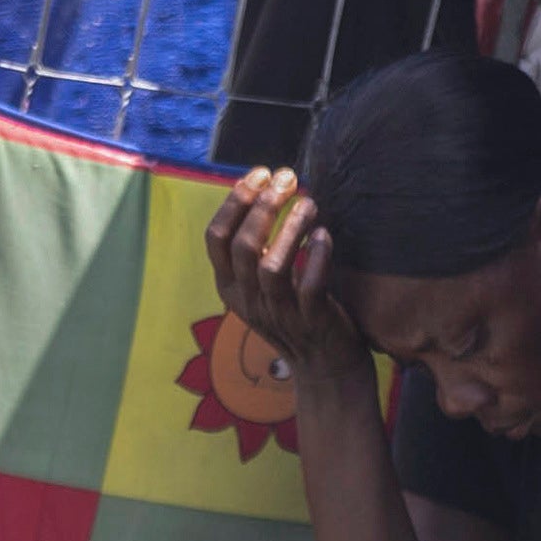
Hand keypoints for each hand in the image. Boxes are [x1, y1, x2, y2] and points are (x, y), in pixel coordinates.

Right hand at [205, 170, 373, 389]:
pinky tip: (324, 235)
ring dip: (290, 228)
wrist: (325, 366)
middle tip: (287, 178)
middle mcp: (248, 300)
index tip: (259, 174)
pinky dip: (316, 258)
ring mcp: (279, 313)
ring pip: (271, 266)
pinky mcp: (311, 323)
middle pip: (242, 246)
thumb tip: (265, 188)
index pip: (216, 238)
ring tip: (308, 202)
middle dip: (263, 205)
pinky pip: (309, 288)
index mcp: (230, 286)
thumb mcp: (261, 284)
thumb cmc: (295, 313)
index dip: (234, 201)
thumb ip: (255, 247)